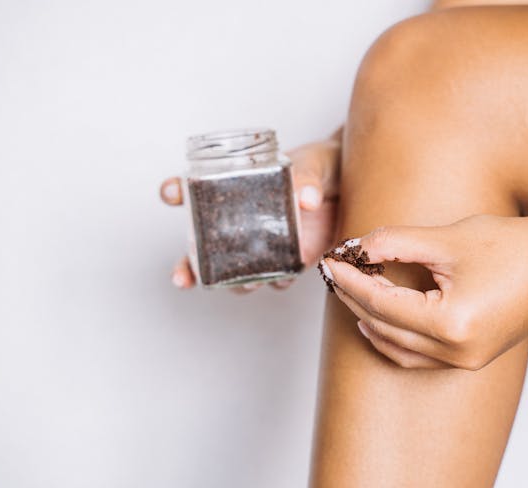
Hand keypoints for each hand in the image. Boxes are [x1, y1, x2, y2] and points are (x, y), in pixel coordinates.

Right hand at [160, 137, 339, 291]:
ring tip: (239, 284)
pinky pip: (278, 277)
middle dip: (188, 266)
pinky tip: (280, 280)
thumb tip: (307, 199)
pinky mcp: (294, 258)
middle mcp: (245, 219)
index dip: (177, 190)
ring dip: (233, 282)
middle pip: (204, 247)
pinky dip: (277, 281)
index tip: (170, 192)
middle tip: (181, 277)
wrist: (358, 184)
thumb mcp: (314, 163)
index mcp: (239, 186)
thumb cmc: (324, 165)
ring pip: (237, 271)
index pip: (196, 188)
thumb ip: (308, 178)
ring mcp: (267, 242)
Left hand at [323, 214, 527, 368]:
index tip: (331, 262)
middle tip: (336, 273)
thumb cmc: (516, 247)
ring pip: (399, 349)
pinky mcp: (474, 356)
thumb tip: (359, 248)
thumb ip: (396, 243)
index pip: (380, 304)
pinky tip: (382, 319)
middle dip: (354, 300)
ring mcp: (466, 360)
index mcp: (449, 324)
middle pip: (384, 328)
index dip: (350, 281)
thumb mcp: (448, 239)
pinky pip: (420, 357)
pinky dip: (395, 339)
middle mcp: (456, 352)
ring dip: (371, 322)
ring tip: (351, 294)